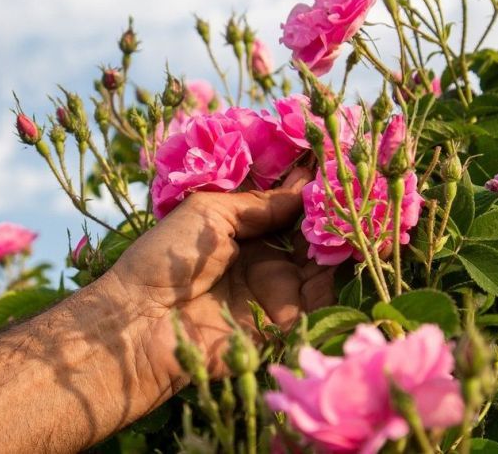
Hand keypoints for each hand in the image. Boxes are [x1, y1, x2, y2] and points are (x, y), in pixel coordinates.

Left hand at [107, 167, 335, 383]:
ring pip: (321, 267)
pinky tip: (352, 251)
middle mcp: (264, 262)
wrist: (137, 324)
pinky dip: (338, 280)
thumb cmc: (163, 259)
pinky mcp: (282, 327)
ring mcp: (275, 294)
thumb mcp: (209, 213)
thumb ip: (259, 203)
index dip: (311, 193)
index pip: (289, 210)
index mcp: (243, 232)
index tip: (337, 169)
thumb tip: (305, 184)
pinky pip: (318, 305)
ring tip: (360, 217)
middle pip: (310, 237)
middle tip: (357, 193)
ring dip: (341, 243)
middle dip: (333, 216)